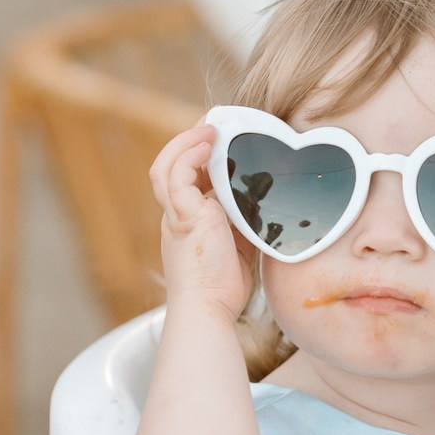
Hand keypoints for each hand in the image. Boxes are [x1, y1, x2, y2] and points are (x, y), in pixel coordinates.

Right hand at [148, 122, 252, 324]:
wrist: (208, 309)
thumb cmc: (224, 287)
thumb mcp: (240, 244)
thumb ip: (245, 222)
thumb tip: (269, 207)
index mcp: (188, 222)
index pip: (186, 180)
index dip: (198, 157)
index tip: (220, 141)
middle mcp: (177, 216)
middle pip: (170, 167)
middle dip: (190, 142)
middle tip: (215, 125)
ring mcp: (176, 216)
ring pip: (166, 166)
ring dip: (187, 142)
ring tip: (211, 128)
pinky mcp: (181, 217)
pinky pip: (176, 175)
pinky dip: (189, 154)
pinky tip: (208, 143)